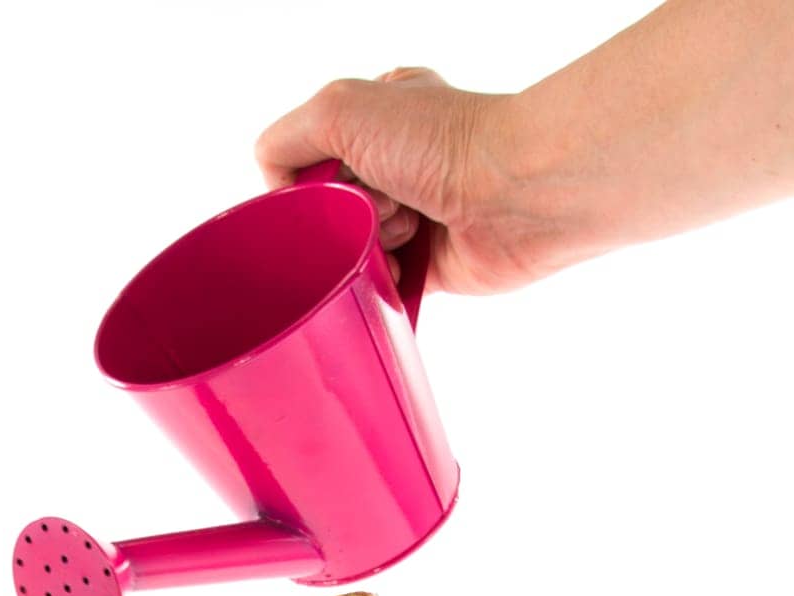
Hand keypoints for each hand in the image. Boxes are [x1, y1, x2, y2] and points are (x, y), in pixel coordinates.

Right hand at [256, 69, 559, 295]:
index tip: (329, 183)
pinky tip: (399, 269)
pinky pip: (380, 287)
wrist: (516, 192)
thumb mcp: (341, 110)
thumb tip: (277, 193)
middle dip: (338, 216)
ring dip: (363, 249)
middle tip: (373, 205)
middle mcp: (395, 162)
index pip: (307, 157)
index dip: (307, 179)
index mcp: (375, 116)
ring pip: (350, 251)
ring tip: (401, 230)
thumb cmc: (443, 141)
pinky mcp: (428, 265)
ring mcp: (412, 215)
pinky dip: (379, 285)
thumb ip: (285, 141)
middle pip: (326, 209)